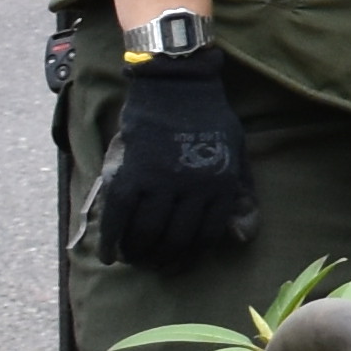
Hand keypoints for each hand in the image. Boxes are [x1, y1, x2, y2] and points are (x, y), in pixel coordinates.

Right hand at [85, 57, 255, 269]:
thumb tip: (241, 239)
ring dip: (137, 254)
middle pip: (174, 240)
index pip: (205, 237)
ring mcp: (158, 181)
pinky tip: (109, 256)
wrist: (175, 85)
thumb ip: (241, 197)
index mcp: (219, 184)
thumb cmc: (209, 121)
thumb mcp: (236, 155)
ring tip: (133, 258)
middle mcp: (191, 187)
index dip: (190, 255)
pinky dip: (110, 242)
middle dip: (163, 260)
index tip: (178, 261)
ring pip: (145, 234)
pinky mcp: (129, 174)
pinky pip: (116, 218)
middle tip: (153, 264)